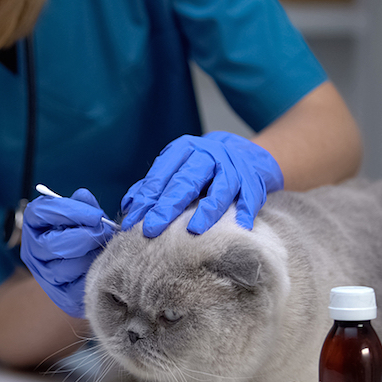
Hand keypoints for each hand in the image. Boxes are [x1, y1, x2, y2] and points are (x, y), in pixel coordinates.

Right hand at [20, 188, 115, 317]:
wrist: (87, 266)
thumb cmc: (84, 235)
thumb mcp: (83, 215)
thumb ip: (83, 205)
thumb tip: (83, 198)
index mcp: (34, 225)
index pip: (41, 213)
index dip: (70, 212)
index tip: (96, 215)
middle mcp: (33, 252)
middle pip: (52, 245)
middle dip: (84, 237)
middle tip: (104, 232)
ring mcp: (44, 276)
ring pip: (65, 268)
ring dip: (91, 257)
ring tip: (105, 249)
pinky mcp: (60, 296)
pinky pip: (78, 288)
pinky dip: (94, 276)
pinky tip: (103, 266)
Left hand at [121, 131, 282, 236]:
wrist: (244, 154)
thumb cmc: (201, 168)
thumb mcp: (176, 168)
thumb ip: (153, 186)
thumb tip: (129, 206)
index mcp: (183, 150)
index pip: (160, 177)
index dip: (144, 201)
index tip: (131, 223)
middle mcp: (207, 155)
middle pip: (185, 182)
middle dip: (167, 207)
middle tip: (152, 229)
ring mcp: (231, 167)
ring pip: (220, 189)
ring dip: (207, 210)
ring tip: (194, 230)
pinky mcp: (253, 180)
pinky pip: (250, 196)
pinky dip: (245, 210)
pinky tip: (240, 226)